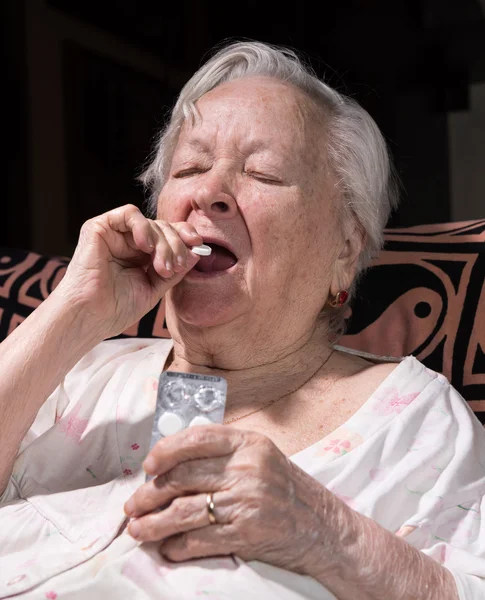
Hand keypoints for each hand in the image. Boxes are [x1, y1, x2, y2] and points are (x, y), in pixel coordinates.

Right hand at [53, 204, 202, 338]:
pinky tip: (146, 246)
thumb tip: (197, 251)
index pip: (168, 236)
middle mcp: (128, 242)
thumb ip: (175, 269)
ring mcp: (114, 234)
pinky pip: (129, 214)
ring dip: (163, 242)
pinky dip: (143, 227)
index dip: (185, 237)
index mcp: (141, 255)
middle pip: (163, 228)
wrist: (91, 317)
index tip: (199, 246)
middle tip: (176, 266)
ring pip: (150, 222)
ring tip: (161, 266)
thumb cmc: (117, 308)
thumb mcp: (155, 288)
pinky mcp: (98, 227)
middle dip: (176, 245)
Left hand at [123, 426, 339, 576]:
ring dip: (154, 523)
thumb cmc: (285, 489)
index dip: (166, 450)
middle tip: (132, 505)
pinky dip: (177, 547)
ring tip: (138, 529)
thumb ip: (223, 453)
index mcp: (248, 443)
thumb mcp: (260, 457)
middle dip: (150, 493)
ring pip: (184, 510)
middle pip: (183, 476)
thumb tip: (172, 463)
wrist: (322, 527)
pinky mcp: (246, 534)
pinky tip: (168, 549)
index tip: (148, 465)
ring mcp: (247, 501)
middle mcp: (246, 468)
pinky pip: (199, 540)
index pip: (197, 437)